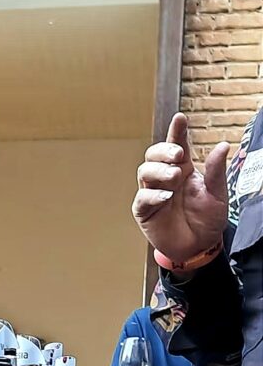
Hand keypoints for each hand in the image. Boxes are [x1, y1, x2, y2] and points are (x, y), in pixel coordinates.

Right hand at [132, 113, 228, 263]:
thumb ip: (216, 171)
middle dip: (163, 151)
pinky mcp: (144, 210)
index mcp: (184, 171)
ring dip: (159, 171)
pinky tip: (166, 197)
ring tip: (175, 177)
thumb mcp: (218, 195)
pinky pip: (143, 198)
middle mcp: (166, 179)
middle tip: (178, 156)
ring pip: (145, 172)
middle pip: (154, 155)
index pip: (178, 146)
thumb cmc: (207, 220)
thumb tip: (223, 145)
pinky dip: (153, 195)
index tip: (180, 118)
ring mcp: (153, 193)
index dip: (176, 131)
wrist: (198, 247)